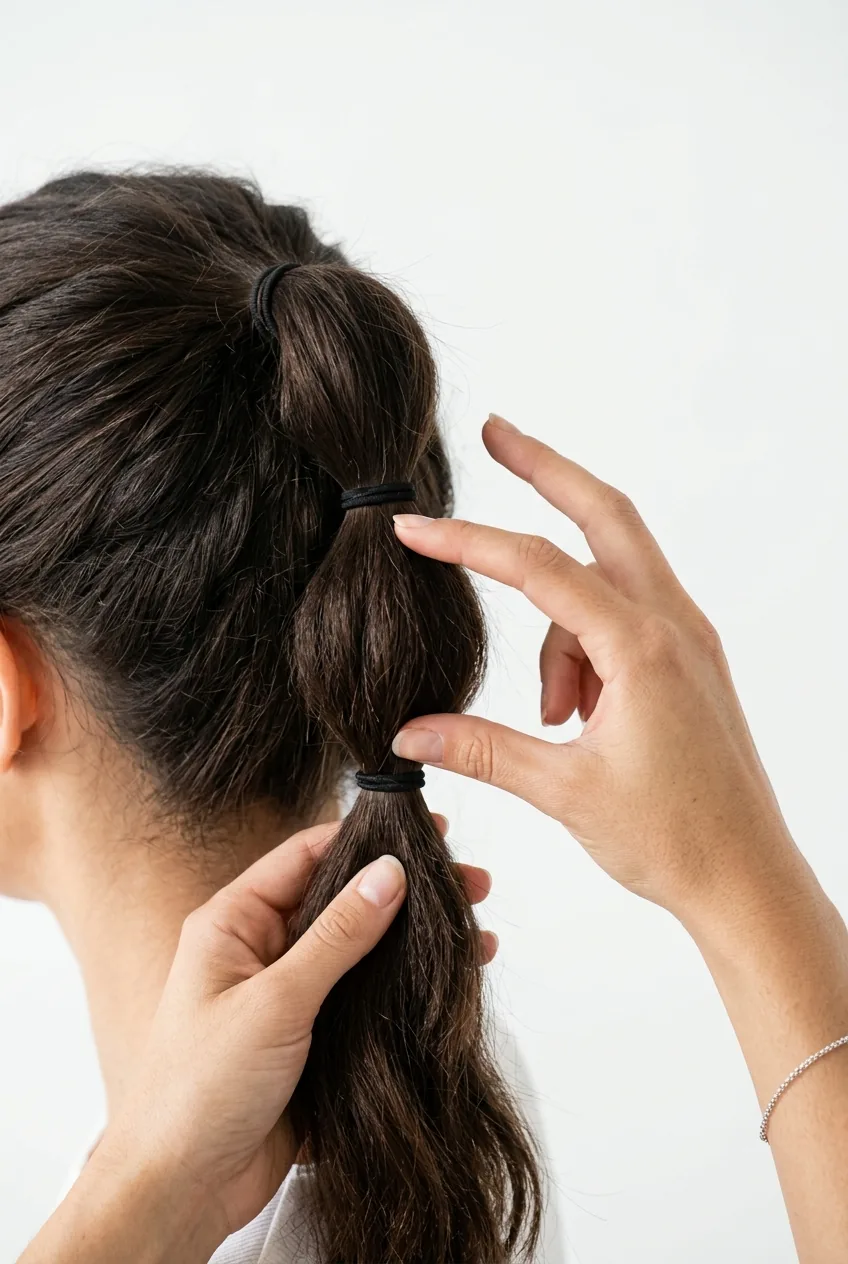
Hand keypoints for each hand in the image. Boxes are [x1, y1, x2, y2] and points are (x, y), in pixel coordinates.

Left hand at [82, 815, 494, 1247]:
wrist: (183, 1190)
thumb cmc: (199, 1090)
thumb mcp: (273, 1001)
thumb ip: (336, 937)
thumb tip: (389, 874)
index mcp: (234, 923)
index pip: (306, 856)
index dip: (364, 839)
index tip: (424, 832)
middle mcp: (262, 952)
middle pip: (343, 902)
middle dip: (406, 892)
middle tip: (469, 884)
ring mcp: (290, 998)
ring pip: (362, 954)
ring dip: (414, 943)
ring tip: (477, 935)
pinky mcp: (314, 1042)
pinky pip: (366, 1002)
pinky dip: (406, 991)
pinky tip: (448, 986)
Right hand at [393, 415, 815, 929]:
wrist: (749, 880)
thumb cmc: (672, 839)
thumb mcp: (564, 790)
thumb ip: (482, 747)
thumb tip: (407, 734)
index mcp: (643, 646)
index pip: (538, 567)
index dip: (467, 542)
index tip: (411, 526)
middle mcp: (673, 624)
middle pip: (604, 514)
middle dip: (546, 470)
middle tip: (495, 433)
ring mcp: (687, 638)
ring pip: (605, 582)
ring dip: (557, 629)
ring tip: (553, 719)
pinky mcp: (688, 661)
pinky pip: (622, 621)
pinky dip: (584, 648)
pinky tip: (575, 718)